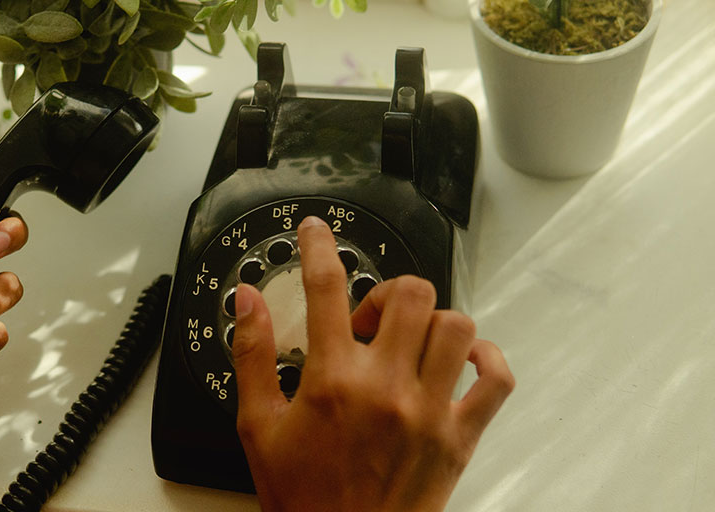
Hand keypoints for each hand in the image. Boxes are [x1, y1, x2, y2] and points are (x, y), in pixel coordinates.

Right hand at [232, 216, 513, 511]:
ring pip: (455, 325)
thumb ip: (252, 354)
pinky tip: (461, 359)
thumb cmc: (302, 497)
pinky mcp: (459, 437)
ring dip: (431, 320)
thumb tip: (246, 300)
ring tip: (407, 340)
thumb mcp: (257, 424)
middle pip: (409, 295)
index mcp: (332, 382)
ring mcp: (429, 411)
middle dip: (386, 293)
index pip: (326, 287)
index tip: (316, 230)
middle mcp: (385, 388)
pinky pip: (496, 381)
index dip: (319, 245)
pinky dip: (486, 358)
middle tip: (366, 319)